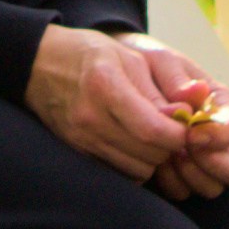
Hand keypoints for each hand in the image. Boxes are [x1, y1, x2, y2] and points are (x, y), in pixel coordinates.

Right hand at [25, 24, 228, 200]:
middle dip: (168, 147)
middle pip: (148, 154)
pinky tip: (134, 145)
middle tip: (171, 130)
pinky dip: (134, 164)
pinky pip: (119, 173)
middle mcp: (90, 118)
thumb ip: (159, 89)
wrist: (40, 64)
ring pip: (137, 170)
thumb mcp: (129, 58)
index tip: (186, 127)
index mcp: (105, 87)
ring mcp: (81, 139)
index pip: (152, 129)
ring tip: (153, 138)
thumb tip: (187, 115)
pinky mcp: (77, 153)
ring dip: (153, 159)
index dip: (178, 134)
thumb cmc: (90, 55)